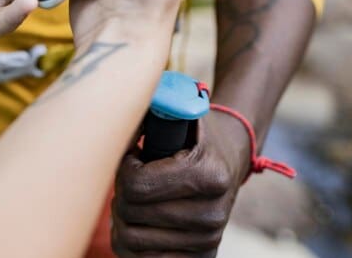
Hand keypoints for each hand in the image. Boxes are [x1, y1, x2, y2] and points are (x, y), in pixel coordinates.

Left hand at [112, 115, 249, 256]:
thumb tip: (121, 118)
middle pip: (131, 212)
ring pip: (132, 240)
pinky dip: (129, 243)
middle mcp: (212, 213)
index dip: (124, 168)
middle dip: (120, 191)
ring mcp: (208, 239)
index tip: (132, 155)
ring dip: (121, 218)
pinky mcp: (201, 257)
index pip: (137, 184)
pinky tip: (135, 221)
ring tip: (131, 199)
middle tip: (128, 178)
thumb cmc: (196, 135)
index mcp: (209, 174)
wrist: (230, 161)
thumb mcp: (182, 114)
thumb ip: (156, 109)